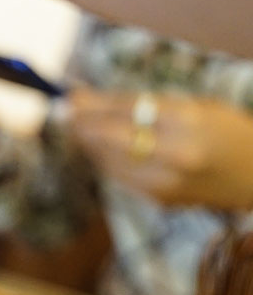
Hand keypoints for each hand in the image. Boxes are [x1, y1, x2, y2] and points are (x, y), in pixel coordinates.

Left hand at [69, 89, 252, 209]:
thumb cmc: (229, 133)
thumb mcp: (198, 107)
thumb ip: (153, 106)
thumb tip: (101, 101)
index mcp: (187, 121)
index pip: (127, 109)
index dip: (95, 103)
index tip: (72, 96)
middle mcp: (175, 152)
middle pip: (112, 136)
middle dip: (85, 123)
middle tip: (65, 112)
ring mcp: (165, 180)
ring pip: (110, 159)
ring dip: (91, 143)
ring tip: (80, 127)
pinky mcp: (160, 199)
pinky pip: (121, 177)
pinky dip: (107, 161)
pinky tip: (100, 150)